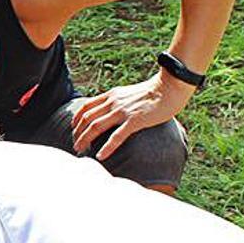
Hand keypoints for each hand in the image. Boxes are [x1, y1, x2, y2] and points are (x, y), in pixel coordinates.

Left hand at [71, 70, 195, 159]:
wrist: (170, 86)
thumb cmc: (154, 92)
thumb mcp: (129, 93)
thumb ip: (119, 101)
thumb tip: (113, 111)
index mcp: (111, 95)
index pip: (86, 106)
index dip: (76, 118)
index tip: (73, 128)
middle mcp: (113, 102)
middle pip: (87, 118)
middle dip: (77, 132)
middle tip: (75, 144)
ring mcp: (123, 111)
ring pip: (96, 127)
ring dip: (85, 139)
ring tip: (80, 150)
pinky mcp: (135, 120)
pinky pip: (117, 136)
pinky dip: (107, 147)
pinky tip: (101, 156)